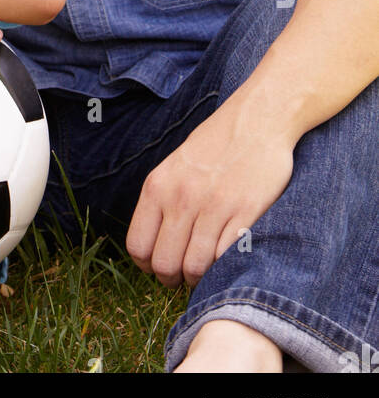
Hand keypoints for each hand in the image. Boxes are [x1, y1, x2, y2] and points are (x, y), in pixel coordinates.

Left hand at [125, 101, 293, 288]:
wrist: (258, 119)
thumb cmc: (216, 144)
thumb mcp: (175, 166)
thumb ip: (162, 201)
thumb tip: (153, 246)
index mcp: (158, 186)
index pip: (138, 247)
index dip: (149, 265)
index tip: (162, 264)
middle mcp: (181, 198)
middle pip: (165, 264)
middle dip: (173, 278)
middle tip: (185, 274)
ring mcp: (214, 207)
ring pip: (195, 268)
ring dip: (200, 278)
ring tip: (207, 269)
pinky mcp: (246, 213)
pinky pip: (226, 258)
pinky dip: (225, 267)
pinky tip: (226, 256)